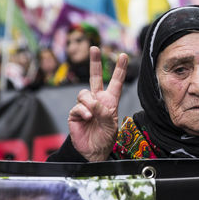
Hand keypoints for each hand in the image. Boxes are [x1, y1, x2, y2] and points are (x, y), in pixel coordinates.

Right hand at [68, 46, 127, 160]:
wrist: (93, 151)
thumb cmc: (105, 138)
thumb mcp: (111, 125)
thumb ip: (104, 112)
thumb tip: (93, 102)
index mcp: (110, 102)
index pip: (115, 82)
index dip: (119, 69)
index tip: (123, 56)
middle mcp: (97, 101)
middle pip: (95, 78)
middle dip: (95, 62)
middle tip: (95, 48)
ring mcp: (85, 106)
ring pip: (83, 93)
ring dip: (88, 103)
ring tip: (92, 115)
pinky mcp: (75, 113)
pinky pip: (78, 106)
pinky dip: (83, 112)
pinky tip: (87, 119)